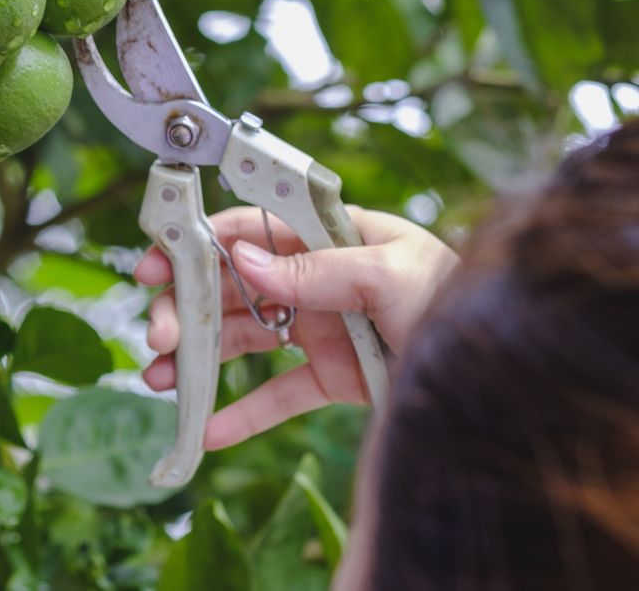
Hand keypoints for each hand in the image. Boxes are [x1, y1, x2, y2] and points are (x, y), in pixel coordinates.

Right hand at [134, 206, 456, 449]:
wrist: (501, 377)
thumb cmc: (460, 303)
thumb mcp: (392, 275)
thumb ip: (316, 270)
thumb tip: (242, 260)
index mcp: (334, 234)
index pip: (252, 227)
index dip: (198, 242)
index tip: (156, 264)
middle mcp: (320, 277)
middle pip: (234, 287)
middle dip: (189, 308)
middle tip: (158, 335)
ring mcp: (322, 327)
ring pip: (244, 339)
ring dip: (199, 358)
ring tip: (161, 380)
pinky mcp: (332, 377)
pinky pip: (277, 394)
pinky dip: (242, 412)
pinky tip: (207, 430)